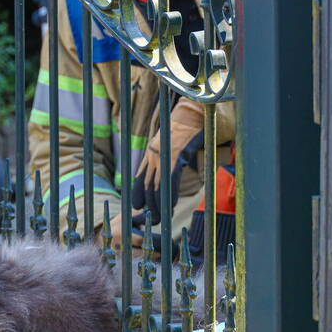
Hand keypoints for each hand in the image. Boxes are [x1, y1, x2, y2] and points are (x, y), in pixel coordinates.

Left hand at [131, 99, 204, 220]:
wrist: (194, 111)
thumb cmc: (185, 128)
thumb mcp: (170, 144)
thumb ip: (166, 159)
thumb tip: (170, 173)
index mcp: (150, 153)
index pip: (139, 178)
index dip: (138, 195)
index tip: (138, 209)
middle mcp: (153, 155)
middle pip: (147, 186)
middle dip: (149, 205)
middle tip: (152, 219)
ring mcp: (163, 155)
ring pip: (157, 186)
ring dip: (159, 204)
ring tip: (162, 218)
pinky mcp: (176, 155)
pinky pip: (170, 179)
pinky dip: (170, 194)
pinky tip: (171, 205)